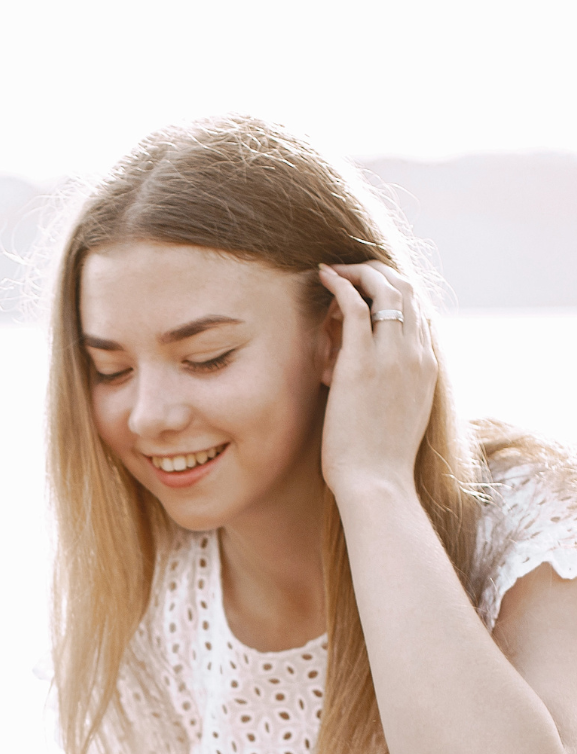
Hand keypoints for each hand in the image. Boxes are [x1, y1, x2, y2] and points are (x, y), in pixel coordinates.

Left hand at [317, 262, 438, 504]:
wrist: (377, 483)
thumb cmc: (380, 462)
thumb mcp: (400, 419)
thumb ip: (395, 391)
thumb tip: (373, 383)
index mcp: (427, 366)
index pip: (419, 312)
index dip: (395, 294)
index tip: (370, 293)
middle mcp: (416, 353)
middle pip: (407, 290)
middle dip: (379, 273)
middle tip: (352, 271)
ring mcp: (392, 355)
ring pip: (385, 289)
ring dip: (360, 272)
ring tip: (336, 270)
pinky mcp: (362, 362)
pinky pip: (356, 307)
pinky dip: (341, 284)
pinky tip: (325, 276)